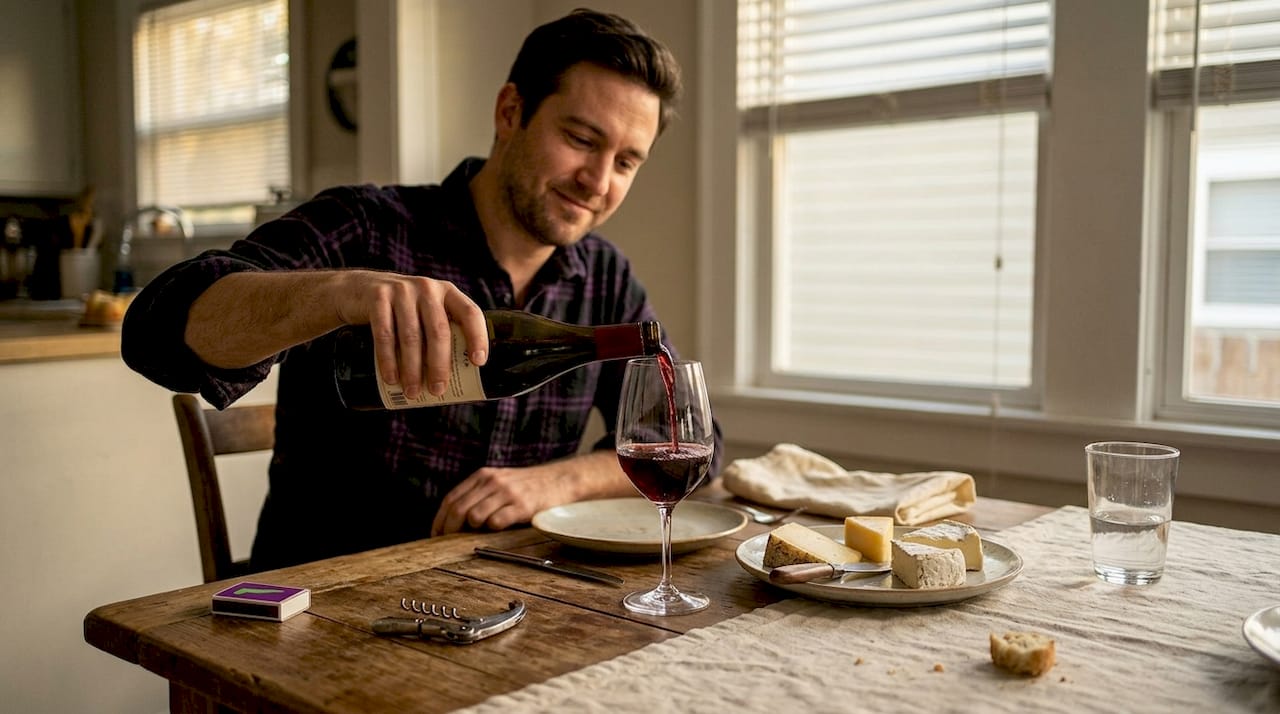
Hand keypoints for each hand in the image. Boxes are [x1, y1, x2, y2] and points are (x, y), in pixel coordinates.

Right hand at [335, 270, 488, 398]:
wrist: (357, 289)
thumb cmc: (402, 311)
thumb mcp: (425, 311)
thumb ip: (439, 332)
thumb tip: (456, 380)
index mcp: (448, 293)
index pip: (470, 313)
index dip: (477, 337)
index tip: (478, 363)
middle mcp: (428, 288)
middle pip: (438, 331)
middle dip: (439, 365)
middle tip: (437, 390)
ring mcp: (402, 291)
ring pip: (411, 336)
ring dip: (412, 369)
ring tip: (412, 392)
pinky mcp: (378, 297)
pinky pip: (384, 333)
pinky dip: (388, 360)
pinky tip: (391, 378)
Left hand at [431, 464, 568, 535]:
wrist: (560, 480)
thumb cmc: (526, 486)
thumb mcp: (499, 481)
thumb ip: (478, 493)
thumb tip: (453, 520)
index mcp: (483, 475)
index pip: (451, 499)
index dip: (440, 520)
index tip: (436, 535)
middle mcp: (492, 481)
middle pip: (458, 509)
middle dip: (449, 530)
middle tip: (448, 544)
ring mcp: (508, 493)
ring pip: (474, 516)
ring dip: (472, 530)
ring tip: (478, 534)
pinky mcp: (522, 506)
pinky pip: (496, 522)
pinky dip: (492, 529)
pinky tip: (499, 528)